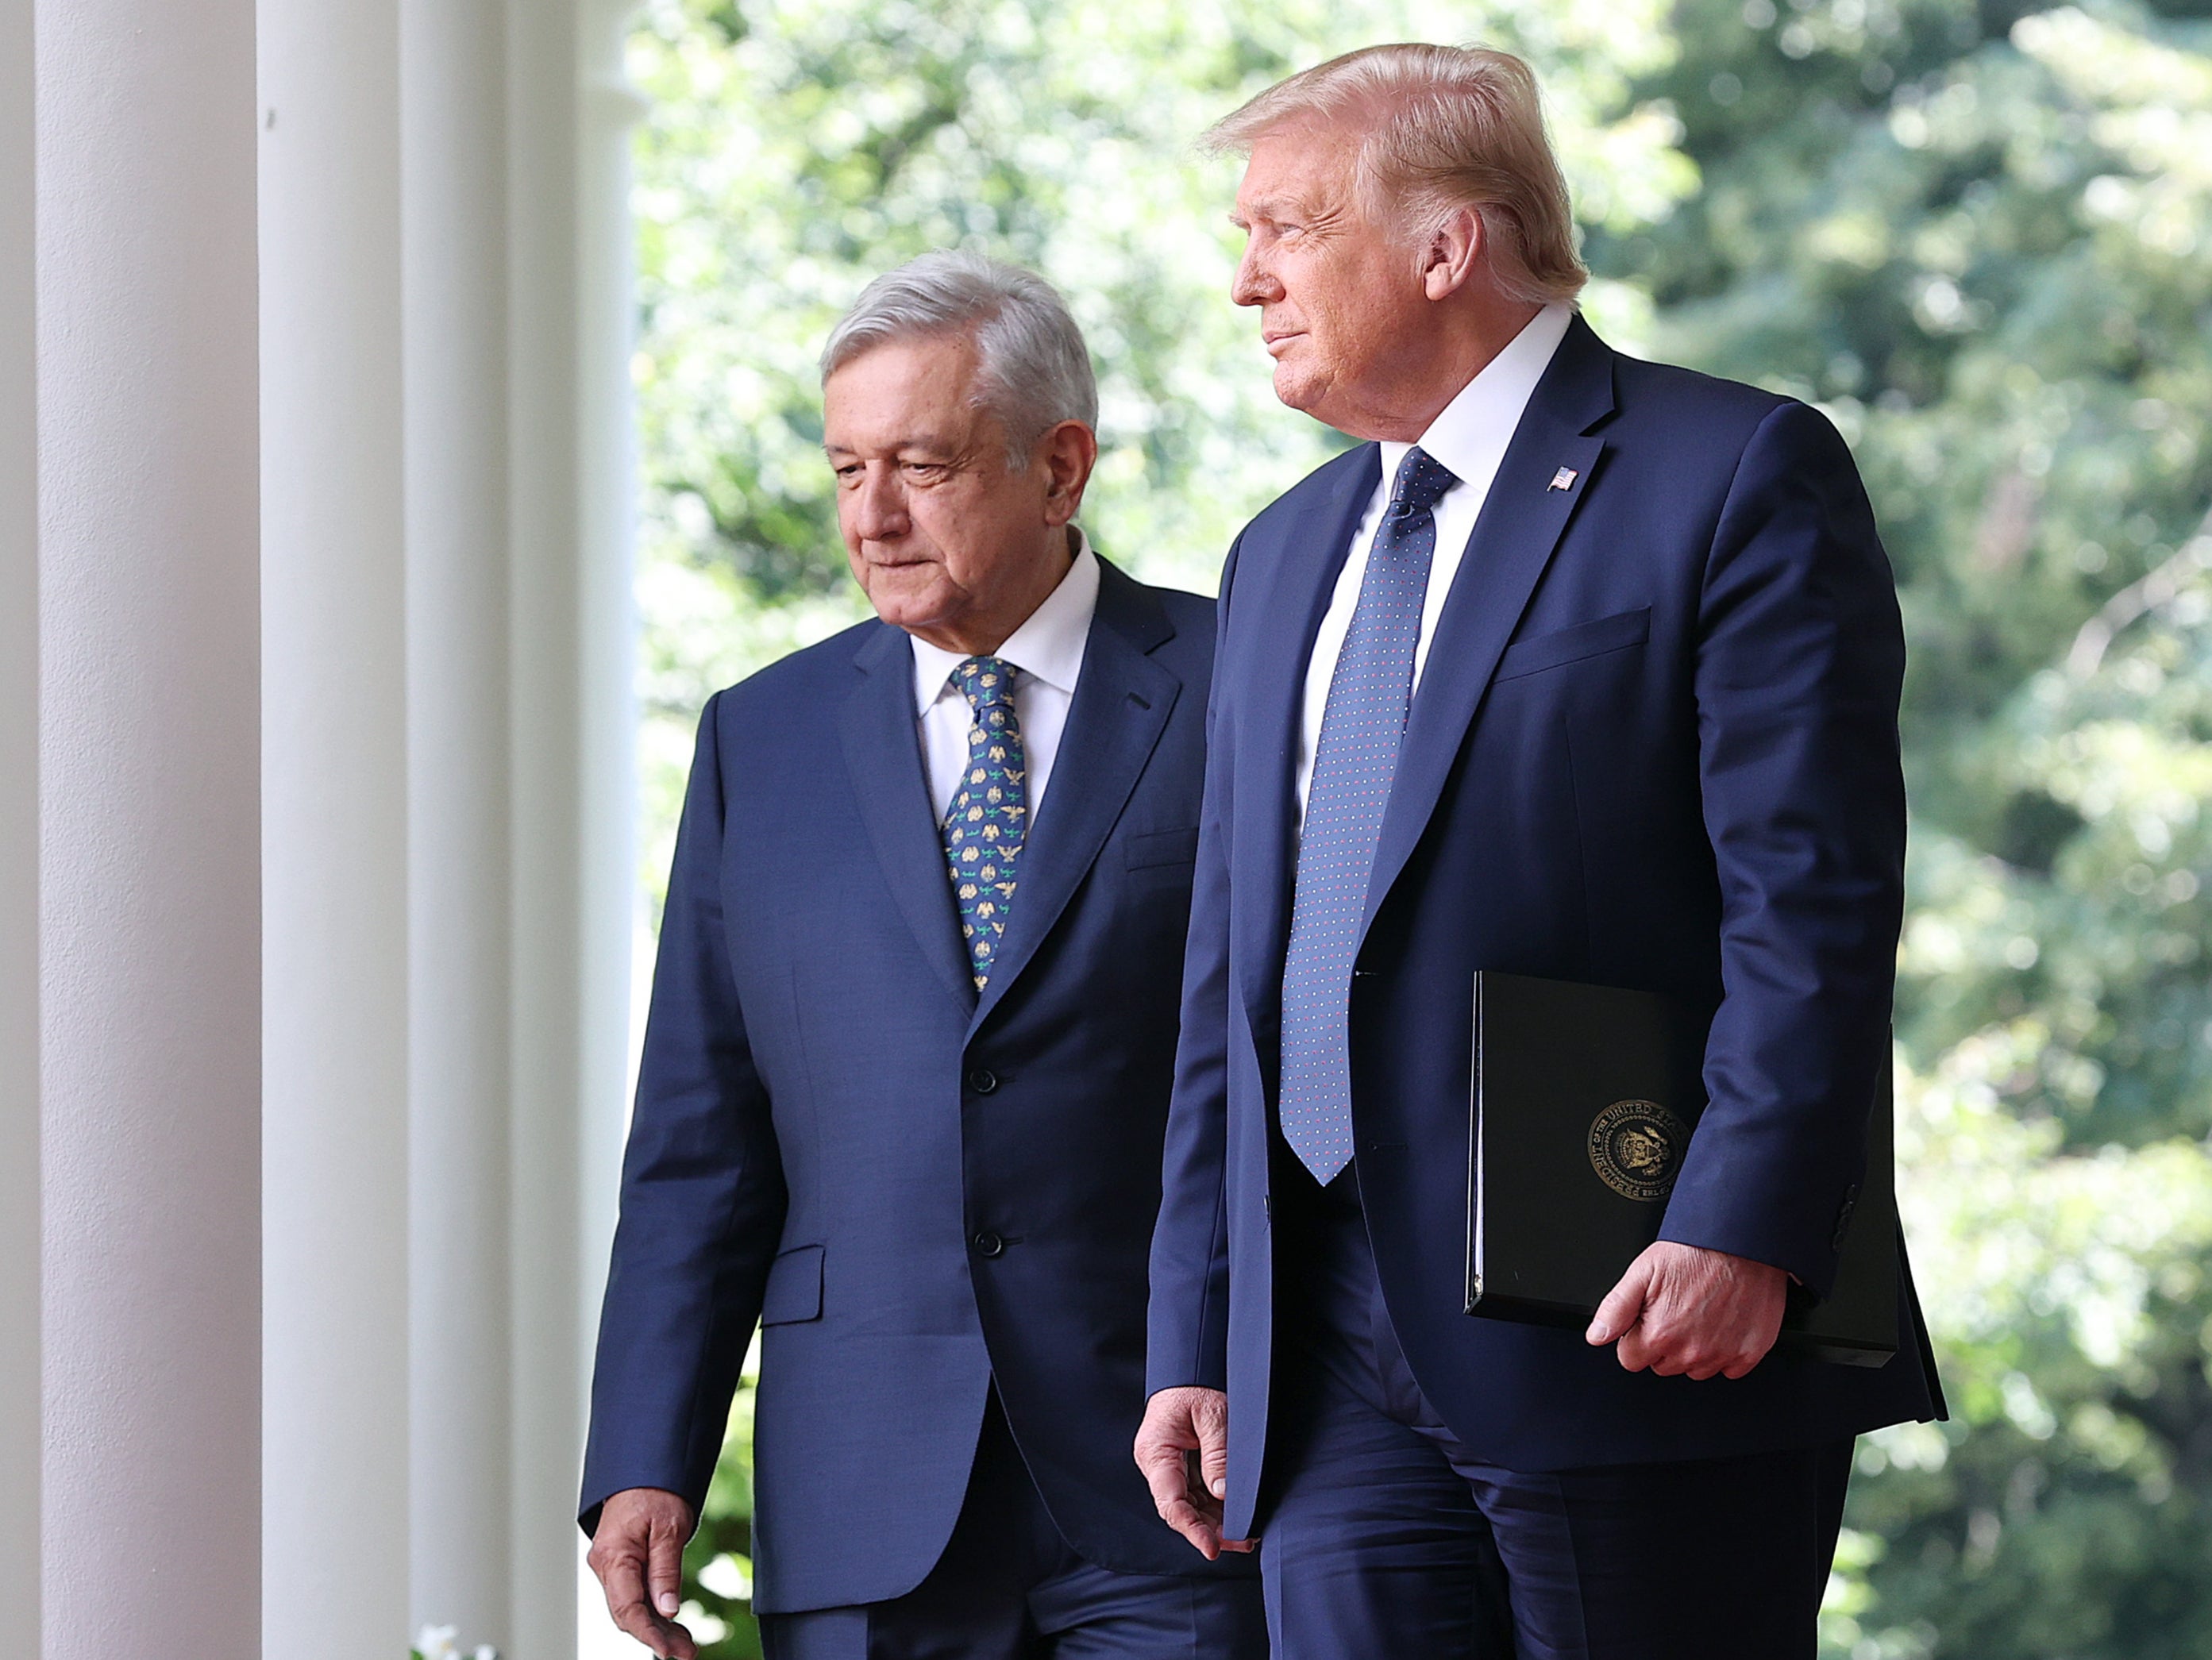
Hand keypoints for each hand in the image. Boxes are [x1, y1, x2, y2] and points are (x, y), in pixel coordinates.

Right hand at [586, 1486, 698, 1658]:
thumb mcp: (669, 1527)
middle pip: (627, 1613)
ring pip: (630, 1607)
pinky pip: (632, 1594)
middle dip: (656, 1637)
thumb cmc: (656, 1489)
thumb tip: (667, 1610)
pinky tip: (671, 1624)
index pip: (627, 1608)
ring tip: (685, 1645)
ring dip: (656, 1627)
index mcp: (614, 1555)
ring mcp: (610, 1565)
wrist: (643, 1467)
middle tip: (687, 1653)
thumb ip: (666, 1570)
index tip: (668, 1651)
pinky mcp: (619, 1564)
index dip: (648, 1634)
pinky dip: (652, 1610)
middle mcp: (605, 1564)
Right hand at [1134, 1386, 1256, 1559]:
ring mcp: (1170, 1466)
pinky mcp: (1182, 1464)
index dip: (1192, 1530)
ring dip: (1216, 1522)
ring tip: (1245, 1534)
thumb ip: (1217, 1455)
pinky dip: (1216, 1506)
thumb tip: (1223, 1494)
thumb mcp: (1212, 1414)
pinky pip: (1197, 1493)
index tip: (1212, 1548)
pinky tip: (1236, 1515)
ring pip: (1191, 1505)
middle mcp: (1158, 1464)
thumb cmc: (1196, 1383)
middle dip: (1211, 1531)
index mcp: (1156, 1452)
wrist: (1191, 1364)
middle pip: (1182, 1510)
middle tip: (1243, 1542)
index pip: (1171, 1503)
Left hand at [1586, 1241, 1787, 1380]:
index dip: (1635, 1338)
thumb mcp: (1643, 1271)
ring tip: (1701, 1313)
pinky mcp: (1749, 1353)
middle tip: (1676, 1310)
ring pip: (1695, 1369)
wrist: (1741, 1242)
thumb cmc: (1694, 1252)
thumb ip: (1616, 1308)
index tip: (1647, 1319)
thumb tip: (1597, 1337)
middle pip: (1663, 1366)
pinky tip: (1722, 1323)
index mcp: (1661, 1334)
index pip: (1631, 1360)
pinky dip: (1725, 1351)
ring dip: (1694, 1349)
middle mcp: (1692, 1351)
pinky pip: (1729, 1369)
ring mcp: (1723, 1355)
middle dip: (1663, 1344)